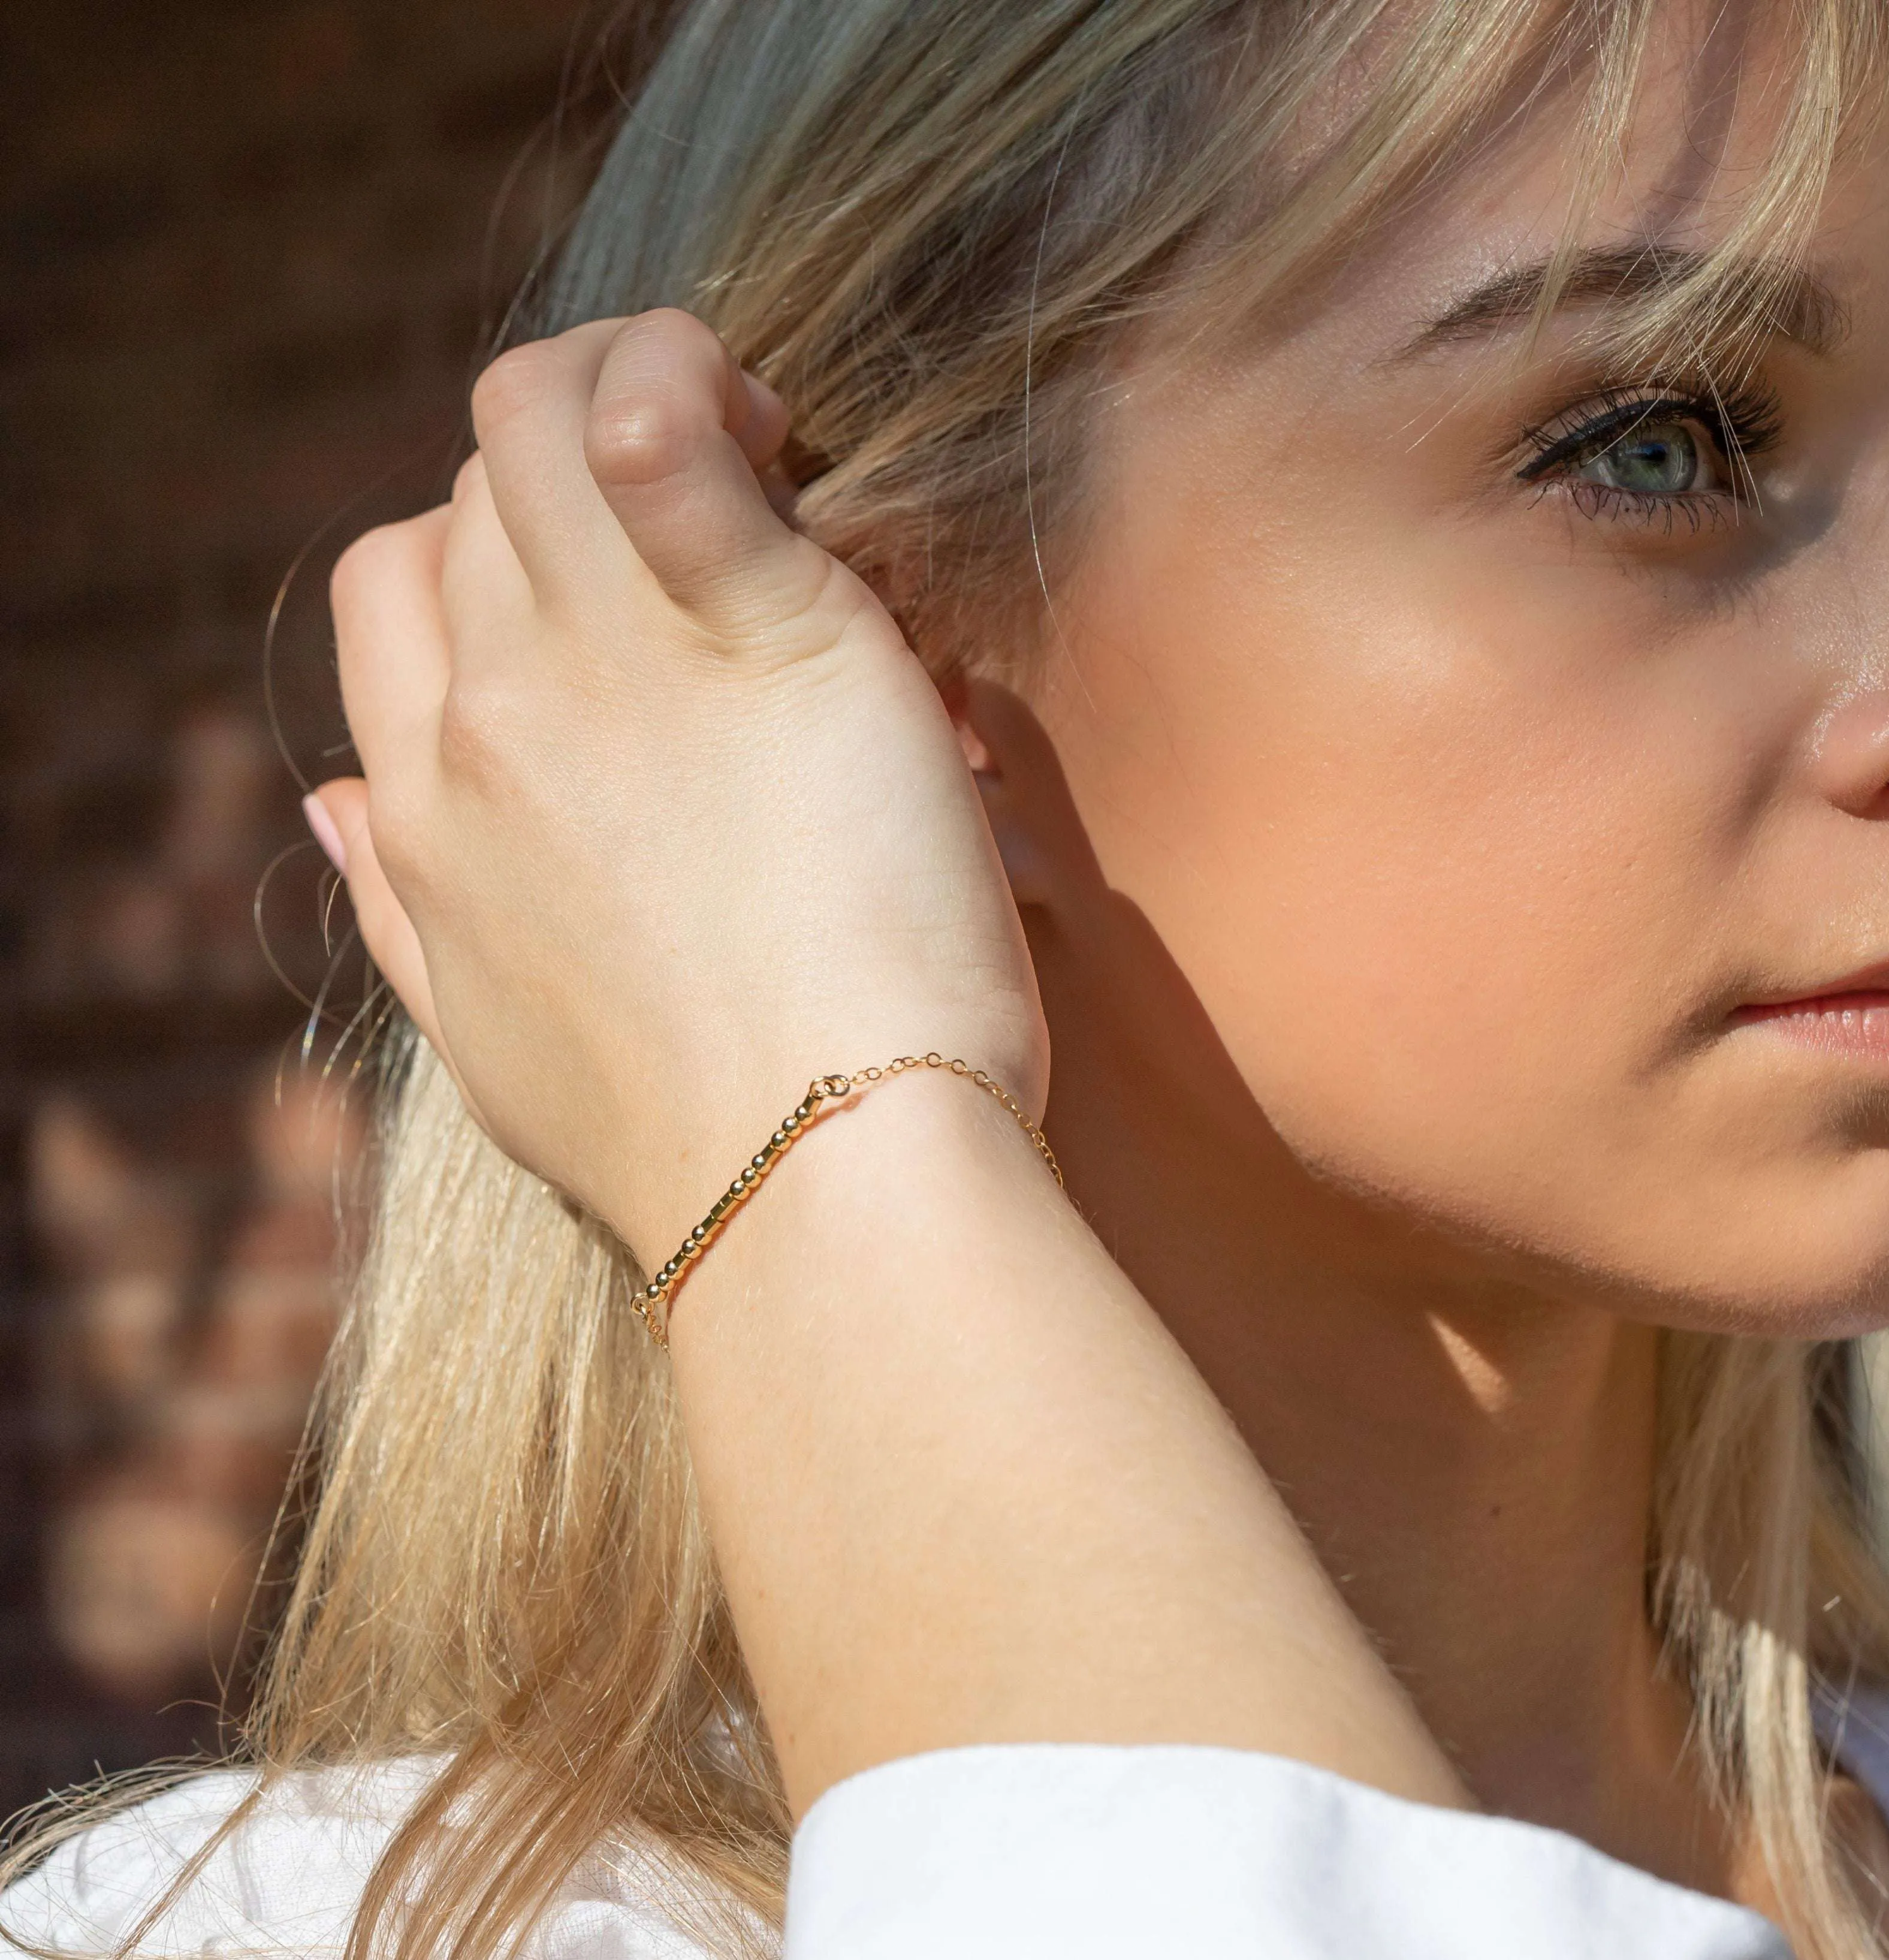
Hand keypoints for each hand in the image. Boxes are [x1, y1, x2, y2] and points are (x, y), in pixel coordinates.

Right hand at [313, 311, 1046, 1250]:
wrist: (817, 1196)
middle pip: (473, 488)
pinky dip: (693, 378)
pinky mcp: (761, 635)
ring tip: (769, 442)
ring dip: (636, 376)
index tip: (611, 586)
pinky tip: (767, 421)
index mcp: (432, 805)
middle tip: (729, 506)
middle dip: (574, 460)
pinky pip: (668, 436)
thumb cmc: (692, 1136)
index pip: (394, 585)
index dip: (483, 550)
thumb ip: (401, 906)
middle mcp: (491, 716)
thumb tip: (330, 802)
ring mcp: (611, 669)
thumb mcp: (492, 1038)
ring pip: (542, 421)